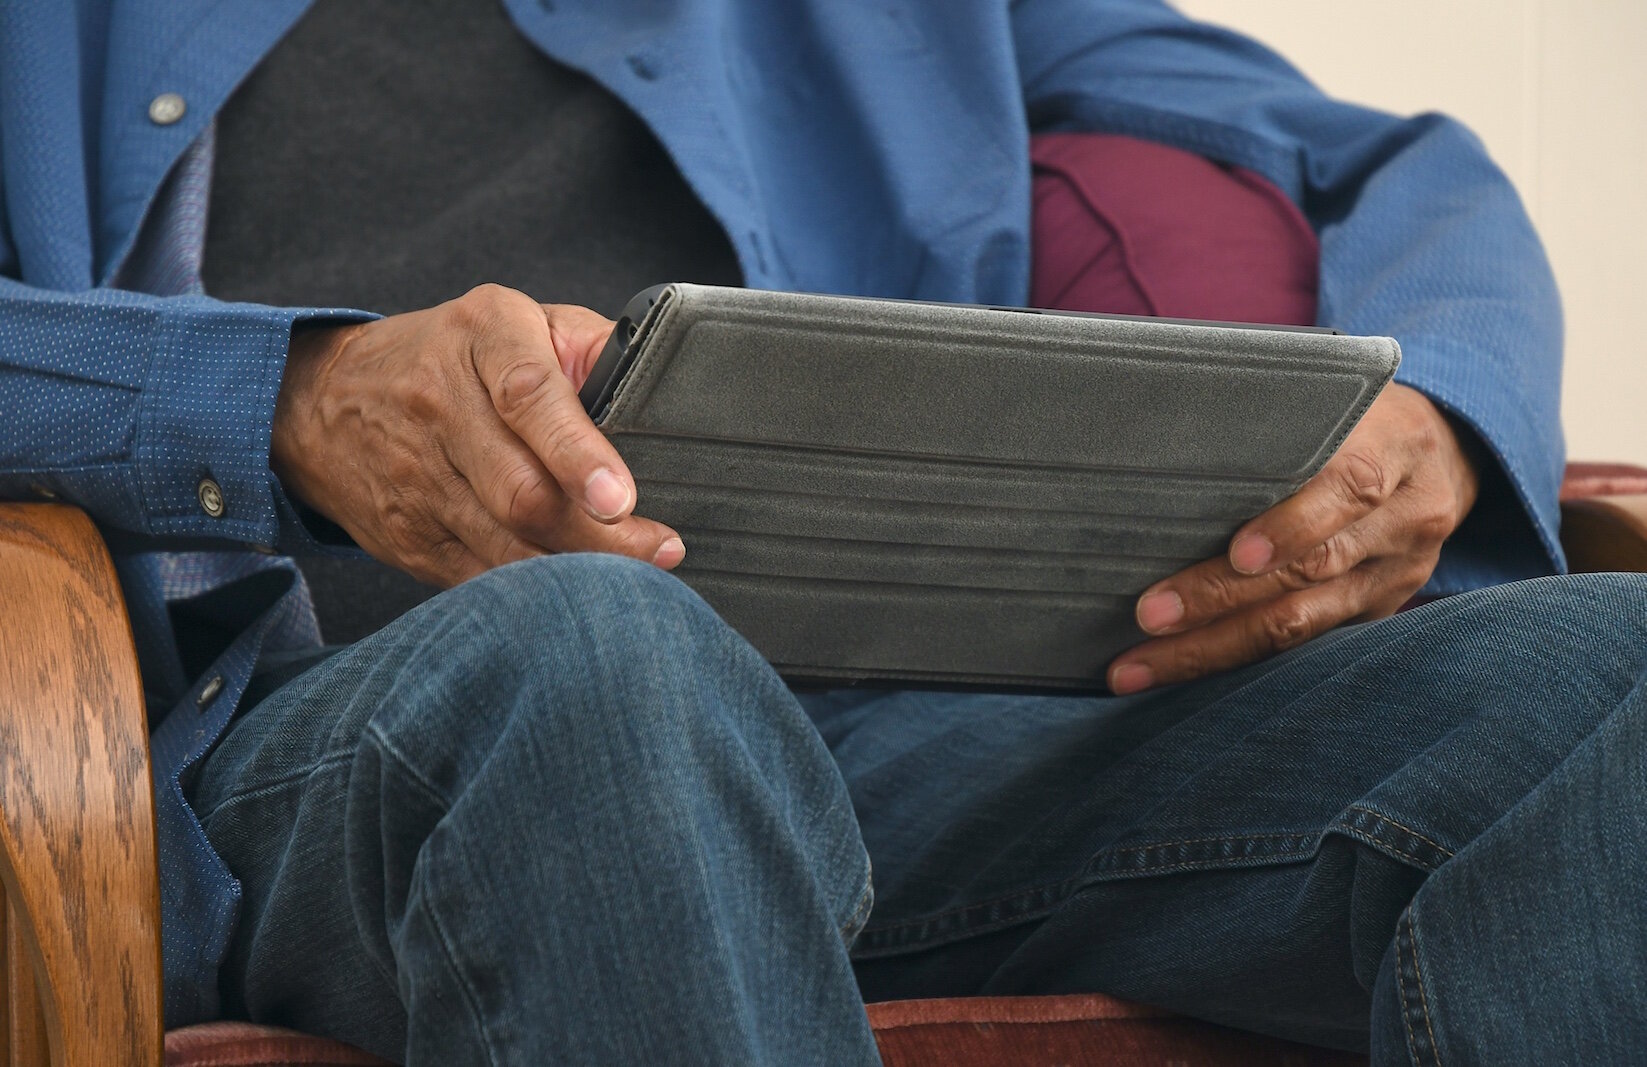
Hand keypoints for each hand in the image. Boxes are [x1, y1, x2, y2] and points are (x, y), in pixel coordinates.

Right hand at [271, 284, 683, 586]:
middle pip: (524, 491)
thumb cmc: (452, 355)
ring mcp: (418, 479)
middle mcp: (440, 406)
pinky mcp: (409, 536)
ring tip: (638, 577)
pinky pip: (482, 575)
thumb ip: (586, 346)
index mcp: (480, 338)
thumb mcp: (513, 320)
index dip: (578, 453)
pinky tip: (577, 591)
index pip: (530, 397)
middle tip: (661, 548)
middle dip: (601, 534)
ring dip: (578, 571)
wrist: (323, 399)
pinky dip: (535, 589)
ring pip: (505, 544)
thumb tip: (654, 388)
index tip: (620, 497)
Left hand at [1106, 383, 1479, 693]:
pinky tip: (1180, 669)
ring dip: (1215, 647)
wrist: (1448, 455)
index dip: (1294, 525)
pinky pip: (1304, 644)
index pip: (1349, 489)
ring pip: (1303, 622)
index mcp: (1393, 449)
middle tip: (1151, 615)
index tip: (1238, 554)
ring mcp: (1396, 574)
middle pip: (1311, 568)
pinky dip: (1238, 660)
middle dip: (1222, 597)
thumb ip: (1282, 420)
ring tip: (1142, 664)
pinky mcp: (1379, 610)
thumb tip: (1173, 442)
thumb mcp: (1338, 398)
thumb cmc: (1357, 417)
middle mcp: (1405, 519)